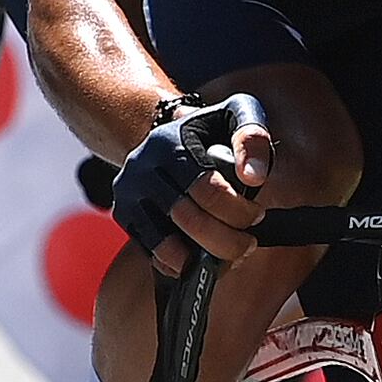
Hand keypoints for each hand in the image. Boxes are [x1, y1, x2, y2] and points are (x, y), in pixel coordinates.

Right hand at [111, 92, 273, 273]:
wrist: (162, 136)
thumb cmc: (209, 131)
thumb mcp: (235, 115)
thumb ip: (251, 138)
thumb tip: (253, 177)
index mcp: (170, 143)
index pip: (208, 190)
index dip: (240, 211)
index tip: (257, 215)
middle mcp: (142, 167)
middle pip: (190, 221)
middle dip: (228, 242)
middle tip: (248, 244)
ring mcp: (128, 194)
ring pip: (168, 245)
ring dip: (205, 260)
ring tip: (228, 257)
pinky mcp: (123, 216)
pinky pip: (152, 254)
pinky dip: (181, 265)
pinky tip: (203, 260)